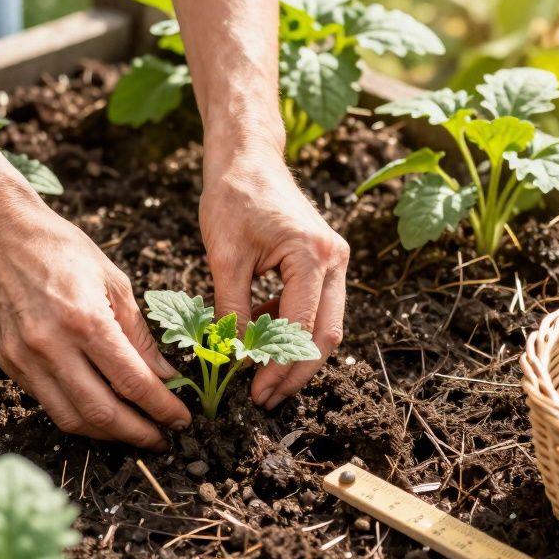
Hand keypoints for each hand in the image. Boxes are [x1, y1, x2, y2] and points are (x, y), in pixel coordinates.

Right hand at [0, 189, 189, 449]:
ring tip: (133, 431)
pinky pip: (48, 403)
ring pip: (71, 418)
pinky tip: (99, 411)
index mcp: (84, 320)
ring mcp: (24, 359)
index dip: (162, 407)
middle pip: (102, 412)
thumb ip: (139, 334)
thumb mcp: (113, 281)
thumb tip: (165, 375)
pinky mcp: (8, 364)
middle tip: (162, 438)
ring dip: (107, 434)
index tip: (181, 419)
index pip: (133, 382)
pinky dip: (78, 415)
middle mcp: (51, 346)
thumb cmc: (59, 248)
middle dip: (138, 433)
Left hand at [200, 138, 348, 409]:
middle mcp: (334, 260)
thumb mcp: (224, 258)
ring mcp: (334, 261)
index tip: (253, 394)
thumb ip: (232, 310)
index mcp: (313, 255)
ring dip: (294, 356)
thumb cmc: (233, 196)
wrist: (247, 158)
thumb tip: (234, 359)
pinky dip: (290, 330)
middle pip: (325, 335)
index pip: (300, 328)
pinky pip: (314, 309)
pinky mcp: (323, 263)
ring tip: (261, 382)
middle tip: (264, 400)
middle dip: (295, 373)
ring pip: (324, 326)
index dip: (278, 367)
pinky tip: (259, 341)